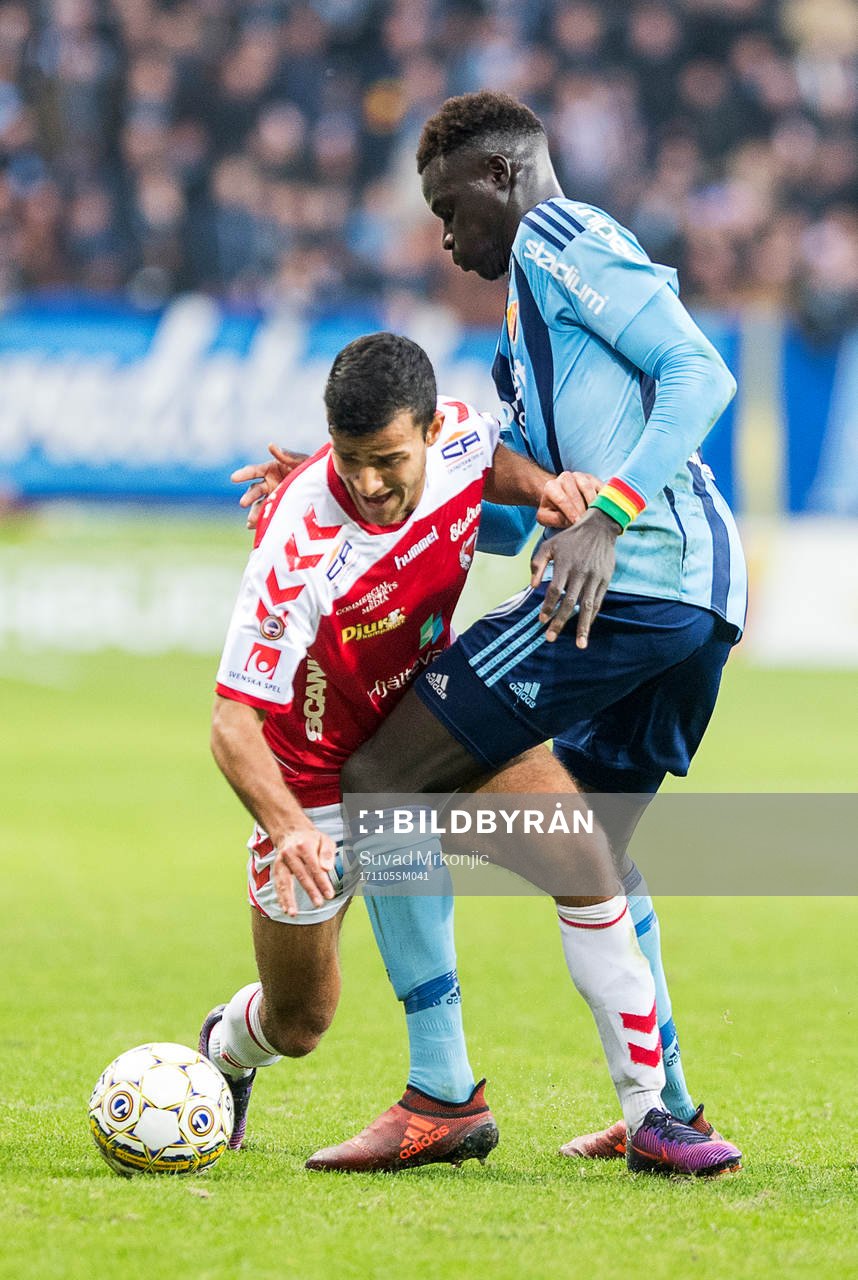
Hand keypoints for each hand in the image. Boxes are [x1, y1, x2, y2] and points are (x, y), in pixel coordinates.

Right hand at [231, 444, 308, 528]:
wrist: (325, 485)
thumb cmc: (311, 468)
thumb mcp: (301, 461)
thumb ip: (286, 455)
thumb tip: (271, 445)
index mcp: (271, 469)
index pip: (254, 471)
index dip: (244, 474)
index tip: (234, 478)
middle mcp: (269, 484)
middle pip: (255, 491)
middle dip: (248, 497)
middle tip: (243, 503)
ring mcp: (274, 498)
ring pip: (260, 505)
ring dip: (254, 513)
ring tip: (251, 522)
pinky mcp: (280, 510)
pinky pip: (269, 516)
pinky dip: (263, 523)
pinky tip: (257, 529)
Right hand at [271, 822, 336, 917]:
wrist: (290, 831)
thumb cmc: (311, 839)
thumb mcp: (324, 839)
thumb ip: (327, 853)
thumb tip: (327, 869)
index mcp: (305, 846)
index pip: (315, 867)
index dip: (322, 882)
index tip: (329, 895)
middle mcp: (291, 854)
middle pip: (301, 875)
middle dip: (310, 891)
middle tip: (318, 904)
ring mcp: (281, 861)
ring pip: (284, 881)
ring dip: (288, 898)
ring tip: (293, 913)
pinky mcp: (276, 868)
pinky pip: (278, 884)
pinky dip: (281, 897)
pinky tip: (285, 908)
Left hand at [530, 507, 619, 646]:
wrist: (599, 527)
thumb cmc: (570, 539)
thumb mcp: (549, 545)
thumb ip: (537, 564)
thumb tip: (532, 586)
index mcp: (565, 565)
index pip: (554, 591)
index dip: (547, 607)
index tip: (541, 620)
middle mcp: (580, 573)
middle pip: (569, 602)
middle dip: (560, 622)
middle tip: (550, 638)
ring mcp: (595, 577)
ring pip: (587, 606)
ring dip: (583, 626)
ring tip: (580, 644)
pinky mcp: (605, 580)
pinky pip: (598, 601)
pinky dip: (592, 616)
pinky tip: (587, 628)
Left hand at [536, 471, 601, 528]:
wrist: (561, 496)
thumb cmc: (554, 508)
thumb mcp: (546, 516)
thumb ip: (553, 519)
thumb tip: (568, 521)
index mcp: (551, 487)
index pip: (562, 500)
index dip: (571, 512)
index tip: (577, 522)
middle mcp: (565, 478)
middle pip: (576, 494)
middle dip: (582, 510)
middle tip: (587, 523)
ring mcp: (580, 476)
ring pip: (588, 488)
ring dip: (593, 503)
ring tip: (596, 517)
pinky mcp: (592, 479)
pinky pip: (599, 487)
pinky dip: (603, 497)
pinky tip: (604, 508)